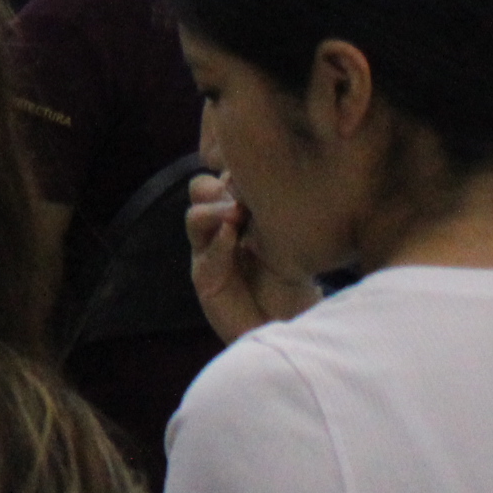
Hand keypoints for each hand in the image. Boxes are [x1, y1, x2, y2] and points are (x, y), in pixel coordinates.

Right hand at [185, 170, 315, 342]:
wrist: (292, 324)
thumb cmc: (297, 279)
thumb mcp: (295, 242)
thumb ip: (284, 215)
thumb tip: (295, 176)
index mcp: (238, 210)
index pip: (223, 175)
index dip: (236, 169)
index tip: (260, 172)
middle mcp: (219, 227)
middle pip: (201, 188)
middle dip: (221, 186)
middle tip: (244, 191)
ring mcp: (209, 252)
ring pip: (195, 217)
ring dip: (215, 212)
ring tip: (236, 214)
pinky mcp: (205, 279)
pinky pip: (204, 257)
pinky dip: (218, 245)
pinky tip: (233, 238)